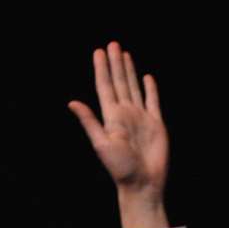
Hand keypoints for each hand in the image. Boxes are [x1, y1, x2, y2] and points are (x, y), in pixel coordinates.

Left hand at [68, 42, 167, 199]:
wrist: (143, 183)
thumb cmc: (121, 168)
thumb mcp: (102, 144)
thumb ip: (89, 121)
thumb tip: (72, 102)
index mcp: (112, 117)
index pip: (105, 87)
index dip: (102, 69)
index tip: (98, 51)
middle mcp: (126, 114)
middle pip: (119, 82)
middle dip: (115, 63)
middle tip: (112, 44)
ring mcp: (141, 117)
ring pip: (134, 87)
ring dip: (129, 71)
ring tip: (125, 54)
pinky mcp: (156, 124)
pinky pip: (153, 101)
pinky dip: (150, 88)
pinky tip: (146, 77)